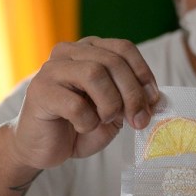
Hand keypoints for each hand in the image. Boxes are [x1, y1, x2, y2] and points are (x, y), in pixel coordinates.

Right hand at [10, 37, 158, 168]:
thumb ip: (132, 101)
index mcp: (89, 50)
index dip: (143, 73)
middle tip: (138, 120)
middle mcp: (69, 52)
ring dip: (109, 105)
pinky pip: (75, 103)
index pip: (123, 48)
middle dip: (132, 94)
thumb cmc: (80, 126)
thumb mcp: (114, 112)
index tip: (152, 100)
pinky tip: (81, 127)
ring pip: (94, 74)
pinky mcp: (39, 91)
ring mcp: (51, 69)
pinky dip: (87, 122)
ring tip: (103, 121)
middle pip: (112, 61)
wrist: (42, 147)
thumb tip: (155, 98)